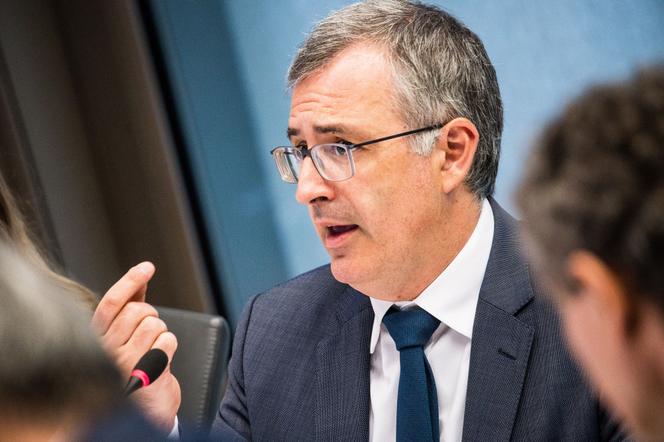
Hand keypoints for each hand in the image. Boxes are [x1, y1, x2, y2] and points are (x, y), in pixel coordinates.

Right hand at [92, 262, 180, 431]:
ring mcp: (124, 364)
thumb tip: (139, 280)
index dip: (130, 281)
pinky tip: (159, 363)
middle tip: (148, 335)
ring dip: (160, 334)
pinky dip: (170, 348)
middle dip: (151, 316)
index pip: (112, 303)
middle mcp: (105, 351)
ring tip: (151, 352)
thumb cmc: (135, 370)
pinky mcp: (144, 375)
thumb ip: (129, 310)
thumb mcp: (126, 338)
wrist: (145, 410)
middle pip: (139, 311)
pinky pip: (168, 341)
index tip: (147, 267)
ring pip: (155, 325)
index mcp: (97, 339)